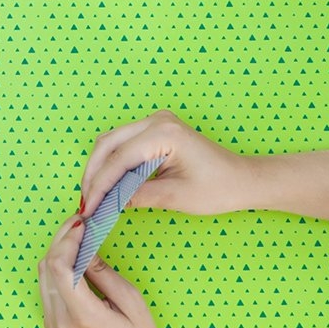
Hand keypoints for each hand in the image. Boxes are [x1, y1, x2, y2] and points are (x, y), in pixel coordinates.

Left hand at [38, 215, 175, 327]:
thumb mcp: (132, 305)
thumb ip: (105, 275)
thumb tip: (87, 248)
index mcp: (83, 316)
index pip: (60, 267)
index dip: (67, 240)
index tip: (81, 223)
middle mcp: (61, 320)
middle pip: (47, 267)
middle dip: (61, 240)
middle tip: (78, 222)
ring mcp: (53, 324)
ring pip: (43, 276)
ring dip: (57, 252)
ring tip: (77, 235)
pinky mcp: (53, 326)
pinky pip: (47, 289)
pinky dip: (56, 269)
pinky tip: (74, 258)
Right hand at [79, 110, 258, 217]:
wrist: (243, 180)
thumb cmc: (219, 188)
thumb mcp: (177, 197)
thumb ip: (138, 196)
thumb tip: (107, 202)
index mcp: (164, 133)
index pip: (119, 158)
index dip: (100, 184)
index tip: (88, 206)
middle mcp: (156, 121)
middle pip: (108, 144)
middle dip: (93, 174)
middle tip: (85, 202)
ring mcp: (155, 122)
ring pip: (111, 142)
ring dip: (99, 168)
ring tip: (92, 195)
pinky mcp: (155, 130)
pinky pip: (123, 144)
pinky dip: (111, 163)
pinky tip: (107, 184)